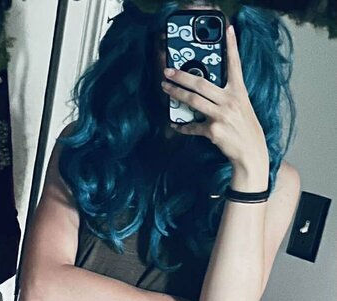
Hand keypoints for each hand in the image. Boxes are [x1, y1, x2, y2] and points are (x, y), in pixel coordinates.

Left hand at [162, 24, 268, 174]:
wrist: (251, 153)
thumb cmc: (245, 128)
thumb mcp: (242, 106)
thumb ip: (227, 94)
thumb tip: (206, 88)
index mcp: (239, 91)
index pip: (235, 64)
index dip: (232, 46)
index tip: (228, 30)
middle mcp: (230, 101)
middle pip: (201, 83)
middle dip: (182, 76)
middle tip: (168, 71)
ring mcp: (221, 116)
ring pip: (193, 101)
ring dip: (176, 94)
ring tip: (165, 88)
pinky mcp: (214, 131)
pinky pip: (193, 127)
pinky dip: (183, 126)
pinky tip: (175, 124)